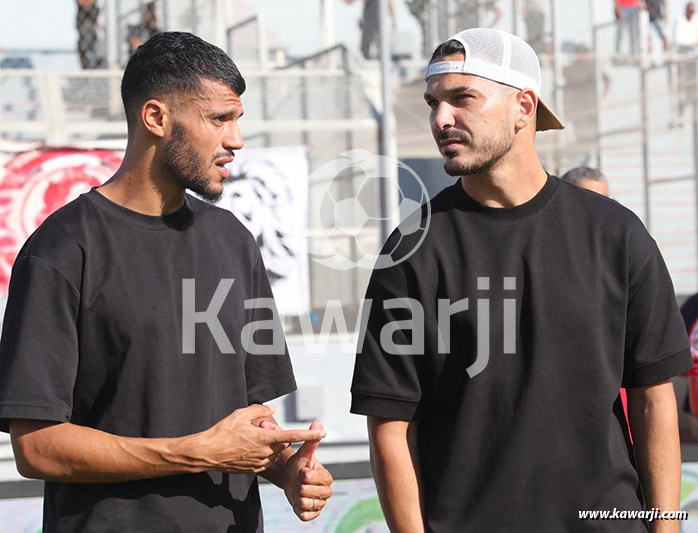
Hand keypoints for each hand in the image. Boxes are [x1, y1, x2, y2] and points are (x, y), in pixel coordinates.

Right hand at [192, 405, 325, 474]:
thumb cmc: (222, 432)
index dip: (309, 434)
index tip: (323, 433)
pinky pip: (266, 459)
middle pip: (283, 441)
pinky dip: (263, 452)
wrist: (206, 454)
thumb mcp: (240, 414)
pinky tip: (247, 448)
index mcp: (264, 439)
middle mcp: (265, 453)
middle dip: (278, 434)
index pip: (292, 435)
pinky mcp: (254, 470)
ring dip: (270, 444)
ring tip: (250, 438)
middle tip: (260, 427)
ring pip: (275, 451)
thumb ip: (259, 410)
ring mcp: (260, 463)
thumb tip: (272, 409)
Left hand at [269, 420, 332, 520]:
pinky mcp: (313, 514)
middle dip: (300, 487)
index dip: (303, 474)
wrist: (290, 478)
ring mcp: (320, 503)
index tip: (300, 470)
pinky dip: (299, 511)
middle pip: (311, 492)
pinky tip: (296, 502)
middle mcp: (326, 490)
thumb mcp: (304, 452)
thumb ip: (311, 439)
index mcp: (326, 476)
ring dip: (299, 498)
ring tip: (296, 491)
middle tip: (297, 481)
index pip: (313, 477)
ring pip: (309, 505)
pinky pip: (306, 516)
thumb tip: (317, 422)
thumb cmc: (298, 464)